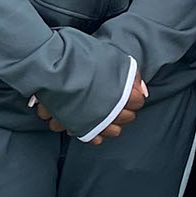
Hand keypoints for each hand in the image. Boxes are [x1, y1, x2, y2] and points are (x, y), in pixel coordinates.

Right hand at [31, 68, 147, 143]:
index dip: (134, 96)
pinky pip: (93, 138)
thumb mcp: (111, 58)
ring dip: (111, 123)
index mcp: (122, 91)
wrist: (53, 64)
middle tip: (117, 102)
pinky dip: (95, 134)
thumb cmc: (81, 58)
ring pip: (112, 131)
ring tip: (106, 114)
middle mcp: (111, 109)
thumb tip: (142, 91)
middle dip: (125, 110)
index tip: (128, 92)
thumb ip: (129, 73)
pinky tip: (93, 126)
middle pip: (127, 117)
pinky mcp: (80, 127)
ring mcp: (96, 120)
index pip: (137, 101)